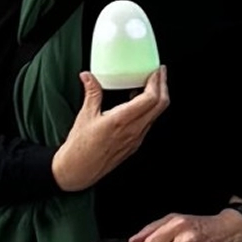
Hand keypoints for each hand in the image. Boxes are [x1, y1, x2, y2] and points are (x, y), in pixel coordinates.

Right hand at [50, 68, 169, 192]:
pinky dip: (149, 110)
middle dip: (163, 86)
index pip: (150, 99)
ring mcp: (136, 139)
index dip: (157, 82)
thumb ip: (91, 92)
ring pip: (156, 115)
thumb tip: (88, 76)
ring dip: (157, 98)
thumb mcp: (85, 116)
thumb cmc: (80, 148)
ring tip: (150, 85)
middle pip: (160, 106)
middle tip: (159, 73)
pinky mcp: (134, 144)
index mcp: (121, 120)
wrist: (78, 171)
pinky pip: (148, 124)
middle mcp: (133, 131)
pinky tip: (138, 103)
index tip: (155, 70)